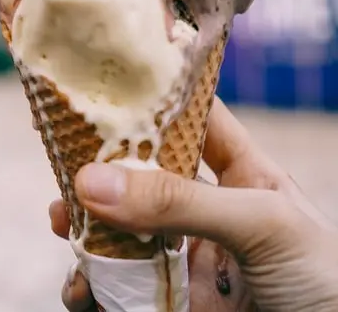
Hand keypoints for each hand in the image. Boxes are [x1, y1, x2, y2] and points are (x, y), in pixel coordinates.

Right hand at [51, 97, 337, 311]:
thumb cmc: (330, 284)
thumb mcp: (264, 225)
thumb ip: (182, 202)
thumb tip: (93, 182)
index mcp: (244, 176)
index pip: (192, 120)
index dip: (153, 100)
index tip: (102, 86)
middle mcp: (208, 211)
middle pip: (142, 176)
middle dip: (101, 170)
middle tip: (67, 168)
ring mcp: (187, 258)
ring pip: (120, 231)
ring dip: (86, 228)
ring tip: (64, 225)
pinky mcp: (171, 303)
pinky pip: (118, 288)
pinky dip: (91, 287)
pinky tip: (83, 288)